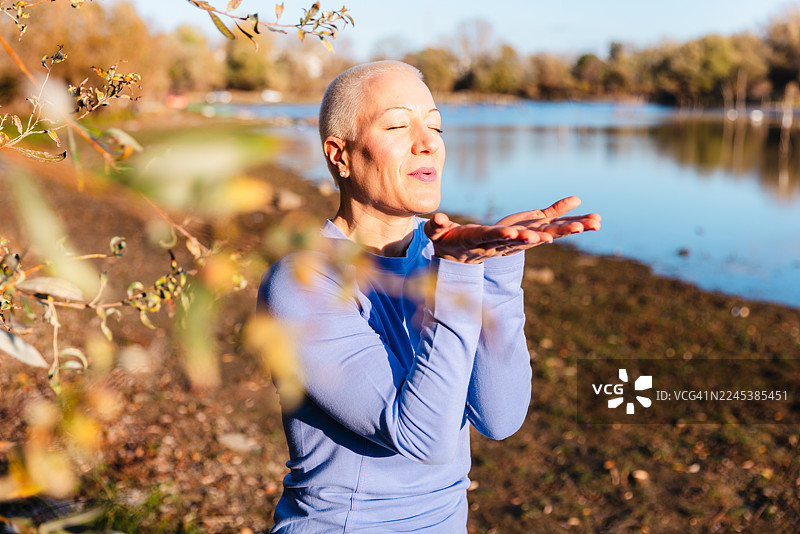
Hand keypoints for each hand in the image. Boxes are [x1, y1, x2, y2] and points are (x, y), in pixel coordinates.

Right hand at [423, 196, 600, 263]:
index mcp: (485, 241)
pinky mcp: (524, 230)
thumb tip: (439, 218)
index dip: (514, 237)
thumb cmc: (447, 241)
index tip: (528, 236)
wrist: (461, 254)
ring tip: (596, 222)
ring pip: (548, 232)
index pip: (500, 239)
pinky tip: (581, 204)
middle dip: (556, 233)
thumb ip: (438, 226)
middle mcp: (508, 242)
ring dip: (571, 227)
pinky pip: (546, 219)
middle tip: (578, 230)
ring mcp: (519, 237)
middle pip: (534, 238)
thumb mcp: (439, 234)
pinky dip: (562, 211)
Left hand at [495, 196, 600, 237]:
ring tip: (548, 237)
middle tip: (583, 228)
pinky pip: (501, 235)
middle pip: (551, 233)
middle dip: (566, 230)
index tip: (598, 221)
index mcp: (543, 229)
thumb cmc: (517, 230)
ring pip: (527, 238)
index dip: (580, 224)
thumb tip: (578, 199)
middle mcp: (532, 235)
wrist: (488, 242)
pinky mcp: (494, 235)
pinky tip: (513, 233)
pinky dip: (507, 235)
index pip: (564, 226)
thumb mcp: (540, 219)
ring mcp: (514, 237)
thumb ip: (557, 211)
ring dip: (538, 237)